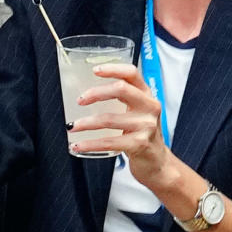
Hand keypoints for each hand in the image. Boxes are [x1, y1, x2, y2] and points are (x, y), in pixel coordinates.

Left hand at [71, 63, 176, 190]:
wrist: (158, 163)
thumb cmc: (142, 134)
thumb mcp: (138, 111)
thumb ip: (123, 98)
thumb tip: (87, 91)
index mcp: (147, 95)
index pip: (131, 73)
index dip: (113, 69)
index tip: (95, 70)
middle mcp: (149, 107)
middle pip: (121, 89)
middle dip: (96, 93)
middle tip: (80, 100)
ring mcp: (146, 126)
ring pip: (109, 119)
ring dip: (86, 123)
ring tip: (72, 126)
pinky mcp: (139, 144)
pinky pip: (108, 142)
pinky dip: (90, 144)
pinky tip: (78, 145)